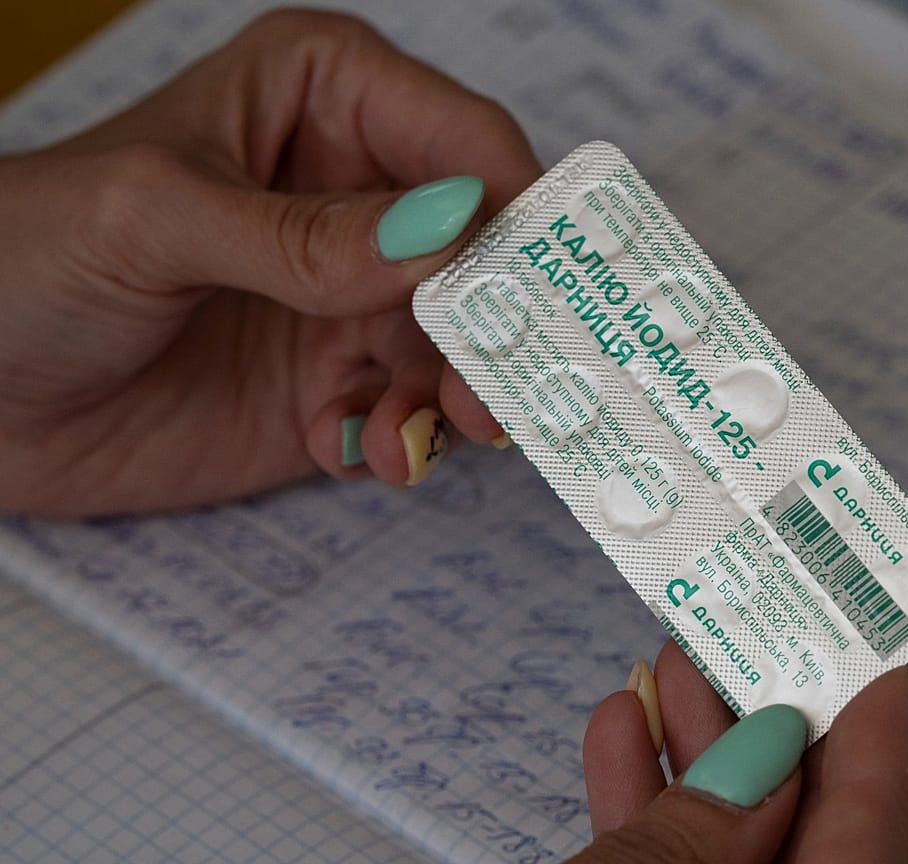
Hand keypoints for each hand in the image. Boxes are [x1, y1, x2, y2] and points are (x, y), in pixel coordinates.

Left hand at [0, 9, 541, 515]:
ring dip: (456, 393)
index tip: (538, 284)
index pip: (462, 139)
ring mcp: (353, 292)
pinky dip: (399, 438)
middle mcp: (358, 191)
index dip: (513, 208)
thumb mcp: (152, 220)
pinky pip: (412, 408)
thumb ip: (300, 235)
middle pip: (487, 249)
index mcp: (322, 97)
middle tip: (499, 389)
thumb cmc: (21, 261)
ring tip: (421, 434)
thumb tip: (444, 232)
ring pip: (463, 339)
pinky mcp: (338, 380)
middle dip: (501, 319)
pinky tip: (353, 451)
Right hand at [578, 642, 907, 861]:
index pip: (878, 804)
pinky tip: (620, 727)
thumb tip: (763, 753)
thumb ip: (703, 827)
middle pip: (803, 806)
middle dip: (769, 707)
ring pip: (728, 835)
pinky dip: (643, 804)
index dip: (878, 706)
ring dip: (696, 743)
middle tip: (754, 615)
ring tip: (675, 657)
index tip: (868, 622)